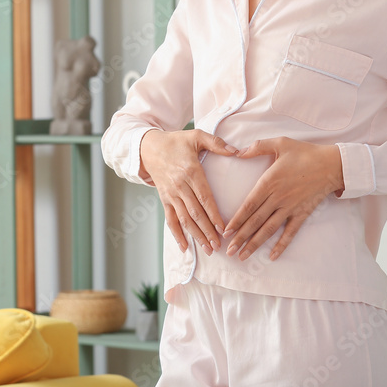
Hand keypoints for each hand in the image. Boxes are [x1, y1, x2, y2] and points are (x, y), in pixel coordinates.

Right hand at [139, 129, 237, 255]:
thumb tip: (237, 151)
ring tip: (208, 249)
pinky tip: (185, 247)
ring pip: (184, 219)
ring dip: (196, 236)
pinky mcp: (164, 199)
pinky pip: (170, 219)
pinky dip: (177, 234)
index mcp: (190, 172)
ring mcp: (171, 194)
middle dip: (207, 231)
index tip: (224, 228)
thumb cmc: (176, 141)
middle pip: (195, 213)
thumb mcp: (196, 136)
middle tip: (219, 246)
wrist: (149, 147)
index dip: (214, 214)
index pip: (205, 197)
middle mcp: (180, 186)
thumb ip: (216, 143)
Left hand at [222, 137, 342, 261]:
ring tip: (243, 256)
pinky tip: (272, 256)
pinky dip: (281, 245)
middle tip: (229, 251)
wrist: (331, 164)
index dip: (236, 220)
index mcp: (269, 182)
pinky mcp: (302, 213)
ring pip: (269, 229)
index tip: (226, 231)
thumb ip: (257, 147)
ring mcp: (290, 208)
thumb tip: (237, 152)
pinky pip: (290, 232)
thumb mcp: (280, 143)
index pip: (249, 205)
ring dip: (255, 244)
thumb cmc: (305, 153)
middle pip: (255, 221)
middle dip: (241, 238)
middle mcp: (278, 198)